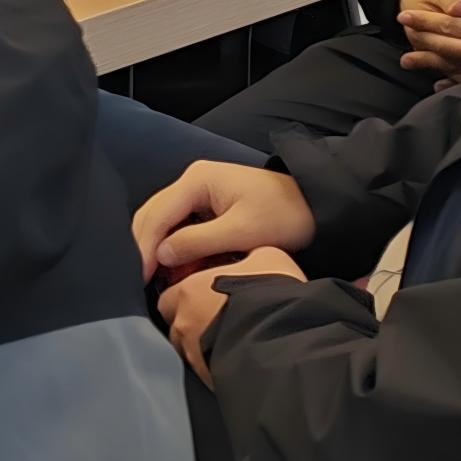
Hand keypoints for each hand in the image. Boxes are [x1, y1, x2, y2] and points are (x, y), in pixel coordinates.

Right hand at [131, 160, 315, 280]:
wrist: (320, 206)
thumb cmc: (286, 216)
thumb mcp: (244, 232)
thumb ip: (199, 242)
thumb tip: (161, 256)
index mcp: (197, 180)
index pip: (159, 214)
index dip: (145, 246)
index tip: (139, 276)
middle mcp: (192, 181)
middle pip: (155, 214)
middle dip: (145, 246)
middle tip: (140, 280)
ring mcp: (199, 192)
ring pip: (165, 221)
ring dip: (158, 248)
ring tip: (155, 277)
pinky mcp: (208, 205)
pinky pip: (181, 226)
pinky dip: (175, 246)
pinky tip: (175, 267)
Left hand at [155, 248, 302, 381]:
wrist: (289, 340)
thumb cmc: (274, 294)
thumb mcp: (267, 257)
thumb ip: (248, 256)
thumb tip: (251, 257)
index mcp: (188, 292)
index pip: (169, 296)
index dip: (184, 297)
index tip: (202, 298)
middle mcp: (184, 325)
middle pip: (175, 326)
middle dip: (190, 324)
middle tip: (216, 322)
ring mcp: (195, 356)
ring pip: (188, 352)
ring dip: (202, 347)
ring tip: (228, 344)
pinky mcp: (210, 380)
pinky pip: (206, 373)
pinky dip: (216, 367)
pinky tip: (237, 362)